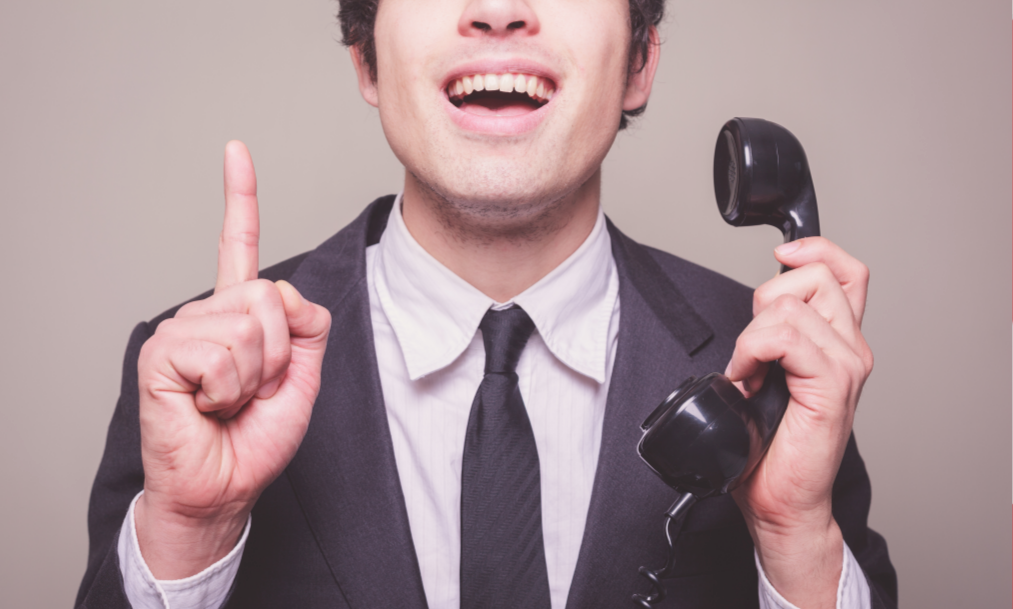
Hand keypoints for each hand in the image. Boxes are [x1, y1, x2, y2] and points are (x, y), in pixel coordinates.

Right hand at [134, 141, 330, 578]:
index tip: (235, 151)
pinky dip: (229, 389)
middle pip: (269, 297)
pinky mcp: (161, 352)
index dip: (240, 198)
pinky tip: (207, 405)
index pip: (239, 246)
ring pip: (250, 325)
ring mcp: (181, 329)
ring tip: (229, 401)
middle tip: (254, 390)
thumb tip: (287, 293)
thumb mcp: (304, 377)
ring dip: (255, 376)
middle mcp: (205, 313)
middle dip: (281, 353)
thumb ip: (307, 327)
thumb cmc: (256, 436)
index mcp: (236, 312)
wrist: (225, 486)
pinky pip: (222, 352)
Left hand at [726, 237, 872, 607]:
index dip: (814, 249)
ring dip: (751, 337)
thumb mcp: (767, 374)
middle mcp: (851, 348)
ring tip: (748, 374)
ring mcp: (846, 366)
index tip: (780, 256)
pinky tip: (746, 381)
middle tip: (751, 350)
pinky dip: (751, 353)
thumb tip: (753, 310)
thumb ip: (772, 337)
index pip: (845, 270)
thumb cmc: (771, 447)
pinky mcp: (831, 386)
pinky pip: (783, 337)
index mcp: (840, 341)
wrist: (779, 500)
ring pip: (790, 306)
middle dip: (764, 301)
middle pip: (811, 276)